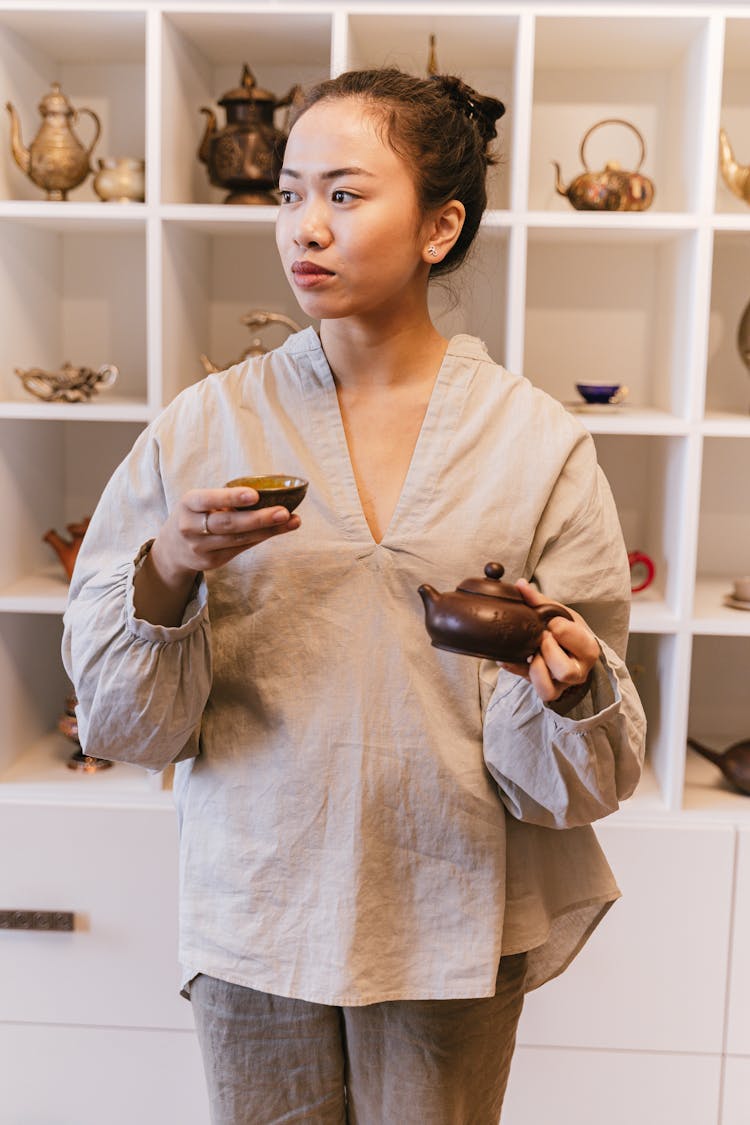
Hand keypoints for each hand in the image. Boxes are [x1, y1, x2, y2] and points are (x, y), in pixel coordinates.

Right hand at [134, 486, 300, 625]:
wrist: (171, 549)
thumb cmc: (195, 516)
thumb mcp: (199, 502)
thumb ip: (224, 498)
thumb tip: (270, 488)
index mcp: (188, 504)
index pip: (208, 499)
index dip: (231, 498)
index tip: (255, 495)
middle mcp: (190, 527)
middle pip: (228, 524)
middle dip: (258, 518)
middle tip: (283, 511)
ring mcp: (200, 548)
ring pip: (238, 539)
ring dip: (268, 530)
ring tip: (291, 520)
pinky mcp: (211, 562)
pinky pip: (240, 548)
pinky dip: (261, 538)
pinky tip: (279, 530)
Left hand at [499, 578, 599, 704]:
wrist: (570, 651)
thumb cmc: (568, 631)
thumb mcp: (561, 613)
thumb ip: (541, 601)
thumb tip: (520, 585)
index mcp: (588, 648)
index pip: (580, 643)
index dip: (562, 629)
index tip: (553, 621)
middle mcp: (578, 671)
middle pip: (566, 671)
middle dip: (548, 650)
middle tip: (541, 637)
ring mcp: (562, 685)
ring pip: (549, 690)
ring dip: (535, 669)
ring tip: (530, 653)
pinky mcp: (546, 690)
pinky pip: (530, 689)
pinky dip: (516, 672)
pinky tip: (508, 658)